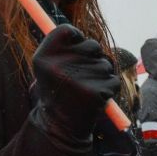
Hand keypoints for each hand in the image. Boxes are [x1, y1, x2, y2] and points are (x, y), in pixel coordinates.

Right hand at [28, 24, 119, 153]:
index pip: (67, 30)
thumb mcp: (46, 67)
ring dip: (101, 75)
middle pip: (92, 45)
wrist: (59, 126)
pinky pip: (113, 80)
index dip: (76, 36)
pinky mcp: (96, 92)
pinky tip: (94, 98)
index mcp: (43, 57)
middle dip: (93, 57)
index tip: (76, 46)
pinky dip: (108, 88)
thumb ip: (58, 47)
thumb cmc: (56, 91)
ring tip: (86, 88)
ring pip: (105, 64)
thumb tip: (77, 31)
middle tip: (81, 73)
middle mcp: (59, 66)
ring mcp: (78, 79)